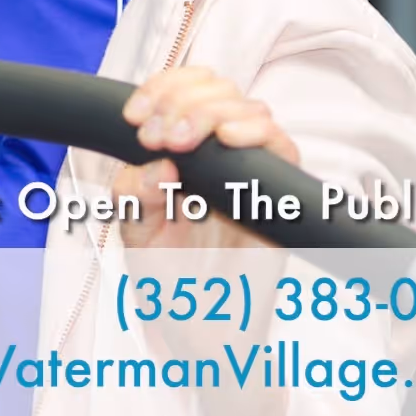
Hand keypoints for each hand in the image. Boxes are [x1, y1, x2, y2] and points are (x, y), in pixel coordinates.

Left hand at [114, 65, 298, 415]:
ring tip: (181, 142)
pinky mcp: (278, 195)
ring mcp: (251, 172)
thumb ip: (134, 192)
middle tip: (158, 137)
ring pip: (249, 109)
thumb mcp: (133, 229)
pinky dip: (257, 133)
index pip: (182, 89)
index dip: (161, 89)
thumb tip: (160, 165)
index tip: (135, 118)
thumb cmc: (166, 275)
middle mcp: (219, 153)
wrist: (197, 327)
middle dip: (181, 100)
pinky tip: (228, 140)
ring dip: (210, 113)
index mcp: (181, 150)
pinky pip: (283, 148)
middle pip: (217, 88)